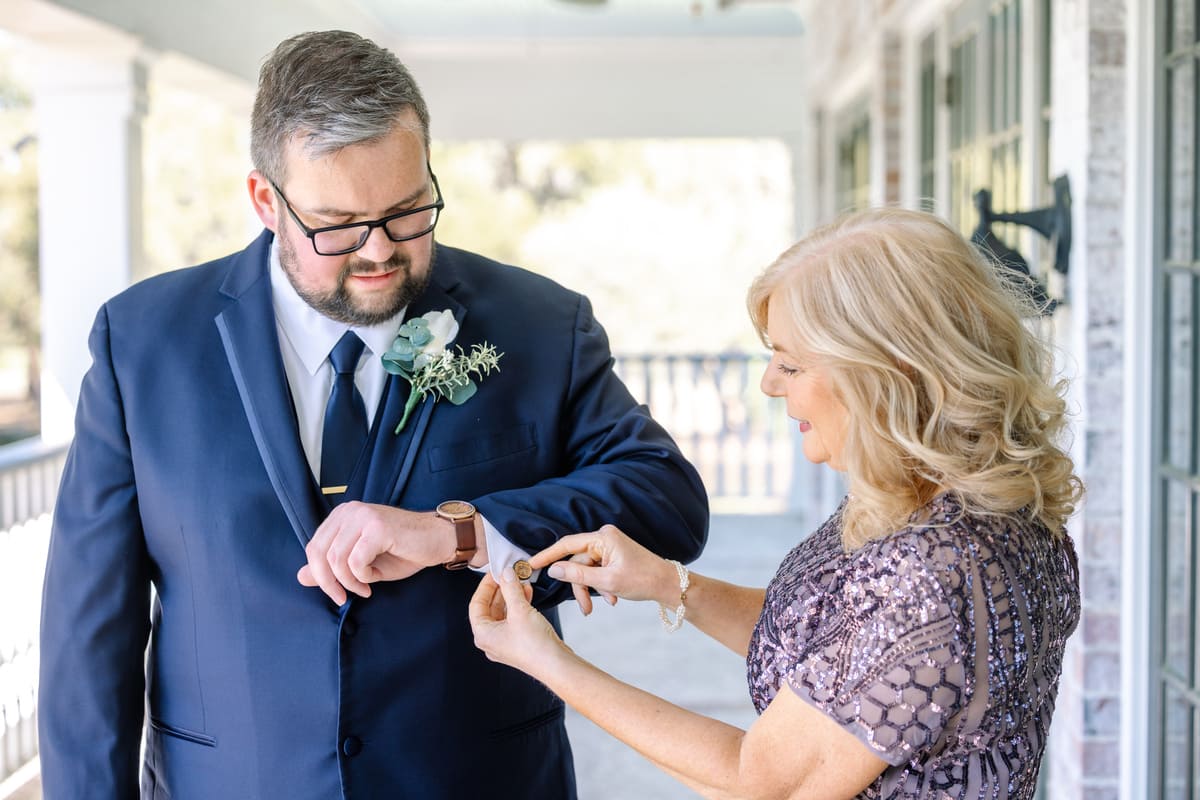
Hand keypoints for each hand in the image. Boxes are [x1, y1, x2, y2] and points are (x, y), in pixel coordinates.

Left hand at [297, 502, 451, 603]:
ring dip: (349, 581)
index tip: (337, 593)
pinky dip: (363, 576)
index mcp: (342, 516)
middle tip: (344, 597)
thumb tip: (300, 576)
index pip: (313, 547)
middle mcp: (349, 511)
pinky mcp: (377, 527)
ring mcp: (363, 516)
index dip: (319, 575)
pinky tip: (376, 577)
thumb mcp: (362, 564)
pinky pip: (355, 561)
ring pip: (336, 559)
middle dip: (328, 582)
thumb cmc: (404, 551)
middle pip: (318, 552)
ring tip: (366, 587)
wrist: (438, 541)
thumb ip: (332, 568)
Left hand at [469, 568, 569, 676]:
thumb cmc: (535, 647)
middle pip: (489, 607)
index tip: (494, 573)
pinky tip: (527, 594)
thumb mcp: (520, 611)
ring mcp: (505, 642)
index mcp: (483, 635)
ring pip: (503, 612)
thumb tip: (505, 574)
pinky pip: (514, 619)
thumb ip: (510, 589)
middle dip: (501, 589)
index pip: (476, 604)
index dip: (485, 586)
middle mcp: (491, 640)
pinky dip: (519, 605)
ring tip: (520, 581)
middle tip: (508, 574)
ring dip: (511, 595)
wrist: (556, 665)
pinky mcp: (519, 641)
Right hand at [530, 524, 678, 614]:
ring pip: (587, 570)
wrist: (668, 585)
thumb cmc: (643, 580)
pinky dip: (601, 586)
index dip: (547, 555)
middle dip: (580, 586)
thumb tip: (554, 570)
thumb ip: (577, 575)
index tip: (531, 565)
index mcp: (603, 537)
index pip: (567, 544)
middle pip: (577, 562)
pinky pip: (597, 571)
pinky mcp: (613, 557)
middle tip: (585, 609)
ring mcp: (609, 547)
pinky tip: (613, 598)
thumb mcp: (607, 581)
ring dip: (593, 589)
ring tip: (606, 603)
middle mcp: (604, 538)